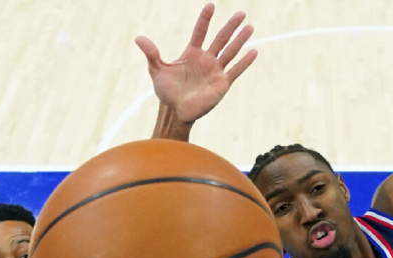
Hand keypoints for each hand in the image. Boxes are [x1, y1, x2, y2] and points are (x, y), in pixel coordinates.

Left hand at [136, 3, 256, 125]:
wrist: (176, 112)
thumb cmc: (166, 92)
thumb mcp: (157, 70)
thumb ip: (152, 54)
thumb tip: (138, 38)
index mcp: (192, 53)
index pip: (200, 31)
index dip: (205, 19)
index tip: (211, 5)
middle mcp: (206, 59)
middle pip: (221, 38)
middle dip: (230, 26)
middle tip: (241, 14)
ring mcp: (215, 71)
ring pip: (231, 51)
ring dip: (241, 40)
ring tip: (250, 27)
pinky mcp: (222, 83)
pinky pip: (235, 70)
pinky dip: (245, 62)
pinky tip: (253, 52)